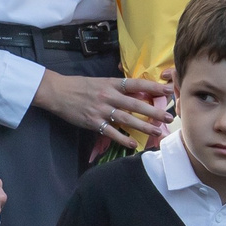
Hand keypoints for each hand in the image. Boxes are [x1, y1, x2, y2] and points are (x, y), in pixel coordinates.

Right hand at [33, 70, 169, 143]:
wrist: (57, 92)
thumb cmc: (79, 86)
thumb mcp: (100, 81)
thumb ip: (117, 87)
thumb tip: (137, 92)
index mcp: (111, 84)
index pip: (136, 84)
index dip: (153, 87)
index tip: (168, 90)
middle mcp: (108, 96)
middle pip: (136, 105)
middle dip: (154, 111)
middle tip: (169, 117)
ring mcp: (101, 110)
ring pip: (127, 119)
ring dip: (143, 126)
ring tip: (157, 132)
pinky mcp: (93, 122)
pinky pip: (110, 132)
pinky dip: (122, 138)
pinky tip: (133, 144)